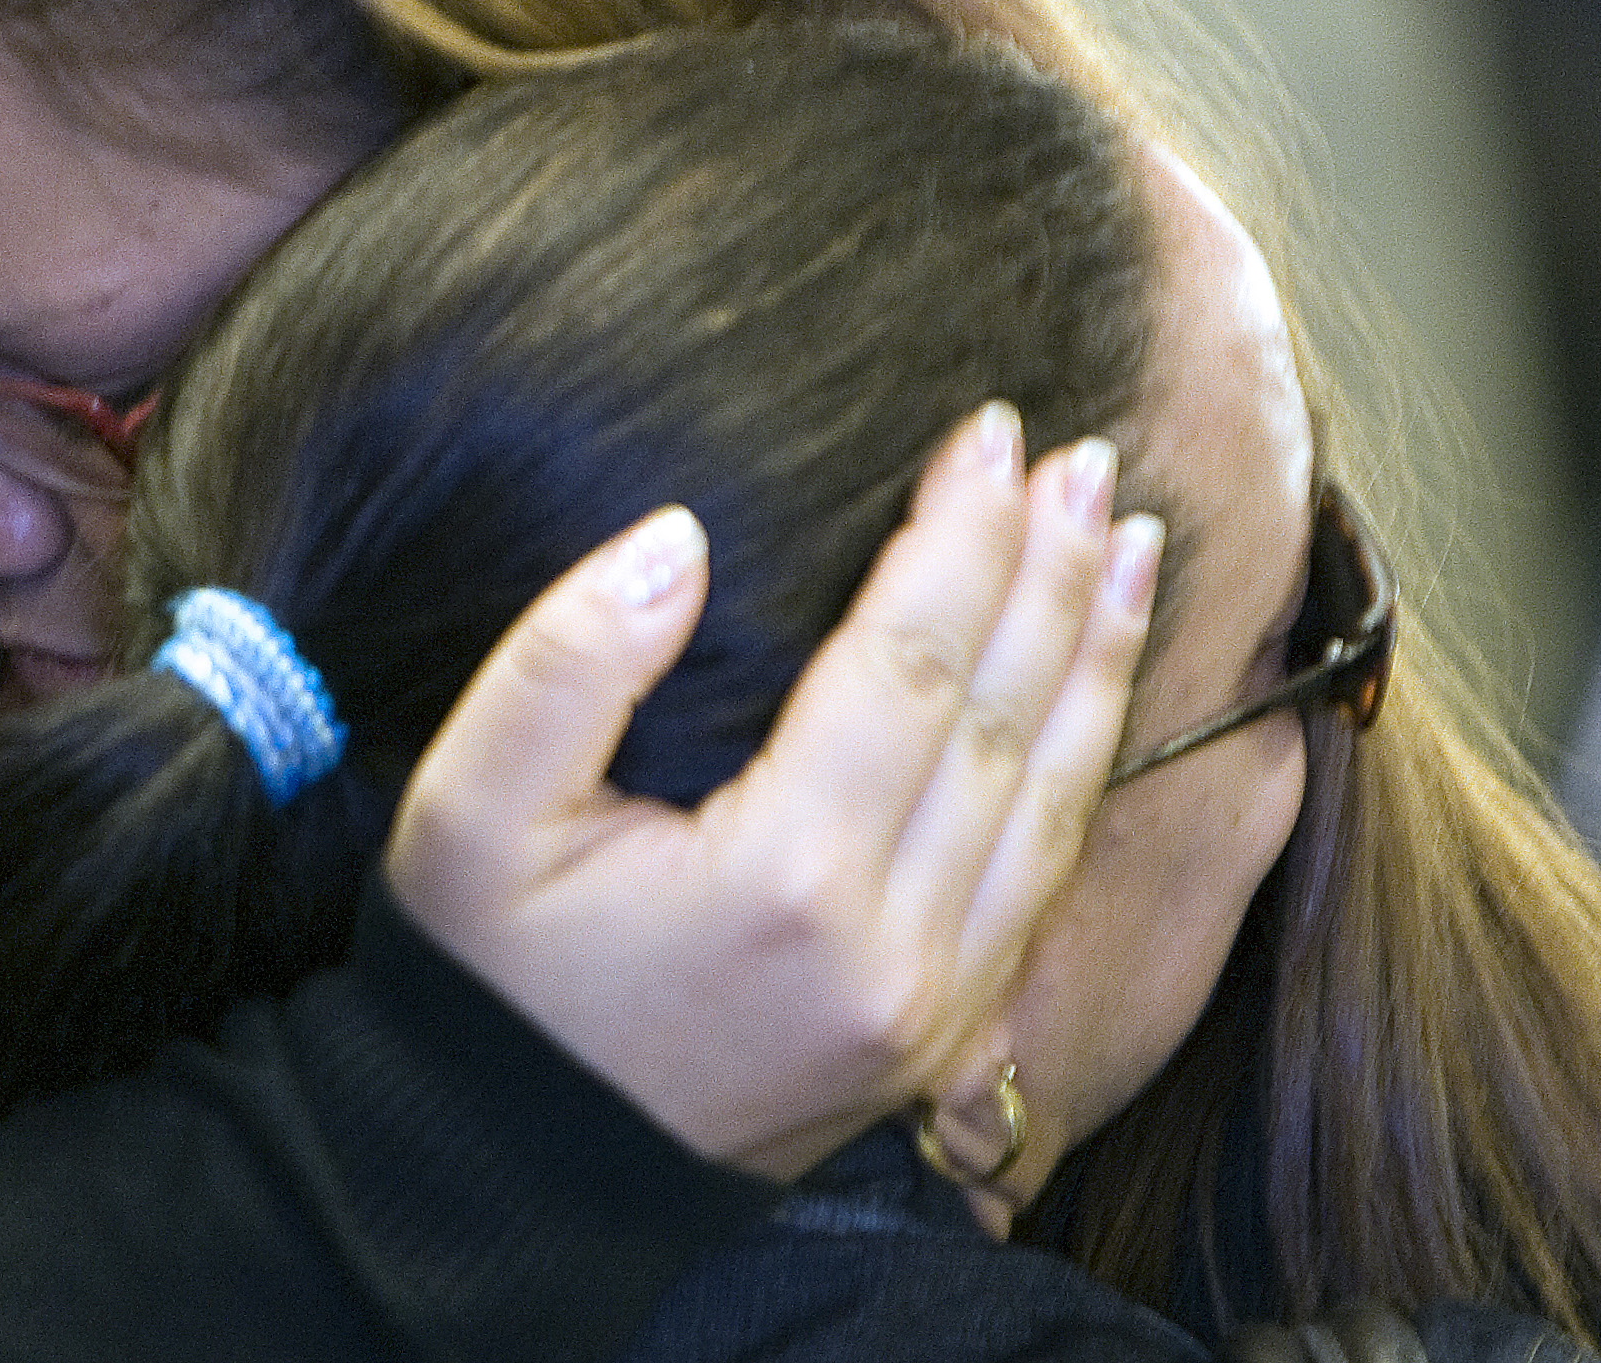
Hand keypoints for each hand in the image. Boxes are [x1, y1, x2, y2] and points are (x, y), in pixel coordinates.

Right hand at [382, 401, 1161, 1180]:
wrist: (516, 1168)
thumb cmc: (487, 976)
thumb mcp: (466, 808)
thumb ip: (565, 662)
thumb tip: (677, 540)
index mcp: (781, 879)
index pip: (907, 664)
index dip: (958, 537)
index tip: (985, 432)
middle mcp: (888, 947)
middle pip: (1003, 721)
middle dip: (1049, 573)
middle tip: (1087, 457)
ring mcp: (931, 1006)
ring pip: (1052, 799)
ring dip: (1097, 657)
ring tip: (1133, 545)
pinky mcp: (939, 1035)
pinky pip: (1045, 876)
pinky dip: (1086, 763)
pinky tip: (1097, 689)